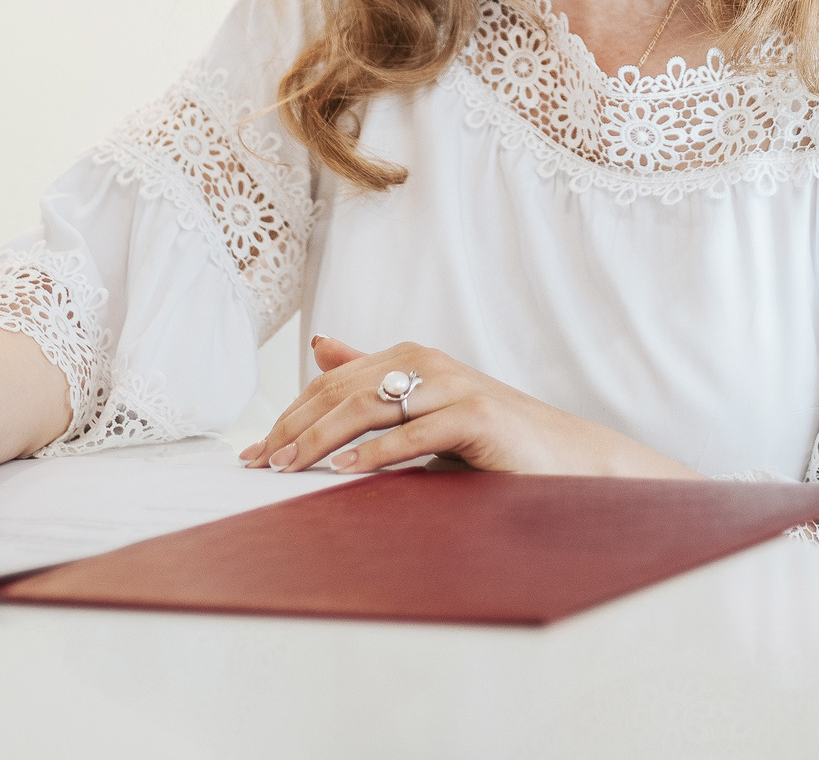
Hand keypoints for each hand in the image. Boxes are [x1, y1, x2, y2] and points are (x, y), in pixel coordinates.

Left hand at [239, 336, 703, 479]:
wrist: (563, 458)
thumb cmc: (491, 440)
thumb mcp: (424, 407)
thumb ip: (374, 378)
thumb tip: (321, 348)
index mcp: (411, 358)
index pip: (331, 382)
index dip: (289, 415)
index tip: (255, 453)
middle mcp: (428, 363)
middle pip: (341, 390)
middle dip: (293, 427)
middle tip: (259, 464)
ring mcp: (454, 386)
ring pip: (370, 405)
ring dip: (321, 439)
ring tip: (288, 467)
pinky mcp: (477, 416)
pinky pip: (415, 433)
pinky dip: (375, 452)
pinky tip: (345, 470)